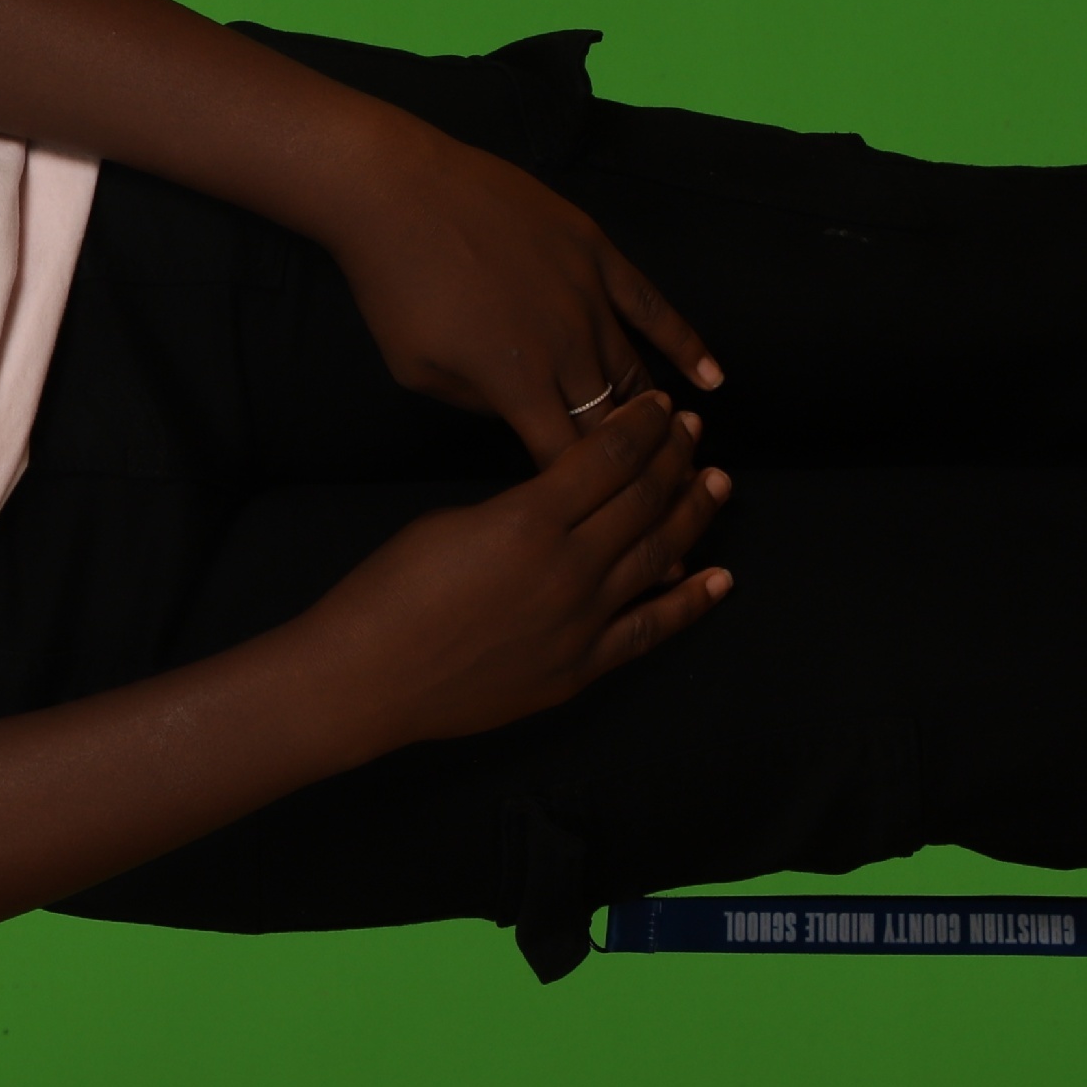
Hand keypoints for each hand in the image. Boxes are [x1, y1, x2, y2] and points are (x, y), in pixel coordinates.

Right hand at [300, 393, 734, 748]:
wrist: (368, 678)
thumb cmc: (389, 594)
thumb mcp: (450, 523)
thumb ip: (517, 509)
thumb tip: (561, 503)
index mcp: (528, 520)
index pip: (606, 458)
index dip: (641, 427)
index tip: (661, 407)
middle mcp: (569, 567)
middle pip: (643, 500)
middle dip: (674, 458)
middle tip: (694, 433)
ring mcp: (583, 622)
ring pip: (660, 555)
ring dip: (693, 514)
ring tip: (717, 484)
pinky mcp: (582, 667)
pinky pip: (652, 629)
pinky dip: (690, 601)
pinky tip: (718, 577)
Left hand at [327, 123, 722, 462]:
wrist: (400, 194)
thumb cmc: (393, 286)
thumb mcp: (417, 369)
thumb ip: (475, 402)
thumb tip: (516, 412)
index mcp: (517, 385)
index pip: (566, 458)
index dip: (583, 490)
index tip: (597, 511)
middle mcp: (565, 347)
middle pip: (610, 421)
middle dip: (629, 462)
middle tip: (647, 490)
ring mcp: (588, 296)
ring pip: (634, 369)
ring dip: (654, 412)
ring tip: (675, 445)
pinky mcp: (597, 253)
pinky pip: (654, 305)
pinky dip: (687, 344)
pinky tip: (713, 378)